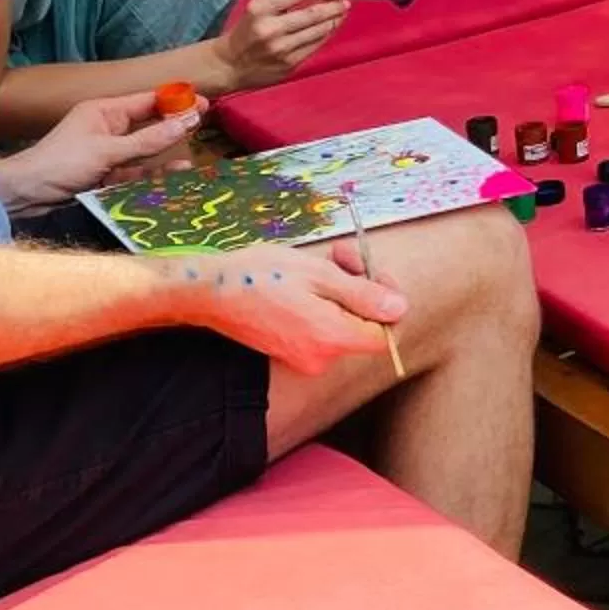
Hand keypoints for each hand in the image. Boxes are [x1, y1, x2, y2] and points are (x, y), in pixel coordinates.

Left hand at [0, 92, 201, 208]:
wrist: (25, 195)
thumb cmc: (62, 164)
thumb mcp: (108, 151)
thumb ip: (149, 140)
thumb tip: (187, 122)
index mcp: (105, 111)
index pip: (147, 101)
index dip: (175, 101)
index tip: (202, 104)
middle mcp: (107, 129)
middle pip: (148, 126)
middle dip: (174, 128)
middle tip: (204, 129)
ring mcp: (106, 154)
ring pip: (143, 152)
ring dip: (164, 157)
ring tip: (189, 164)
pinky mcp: (104, 176)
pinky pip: (134, 173)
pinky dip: (150, 176)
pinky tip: (169, 179)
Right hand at [175, 239, 403, 373]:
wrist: (210, 291)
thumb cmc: (261, 276)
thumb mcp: (319, 274)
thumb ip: (363, 295)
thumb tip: (399, 309)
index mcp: (332, 338)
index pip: (385, 333)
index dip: (387, 299)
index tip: (372, 270)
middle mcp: (321, 357)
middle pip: (363, 324)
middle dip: (360, 284)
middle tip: (341, 252)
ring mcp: (303, 358)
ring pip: (342, 322)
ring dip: (339, 289)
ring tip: (321, 259)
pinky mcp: (289, 352)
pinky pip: (321, 327)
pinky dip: (321, 302)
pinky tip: (304, 279)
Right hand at [209, 0, 349, 89]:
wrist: (230, 64)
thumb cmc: (248, 30)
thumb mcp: (259, 5)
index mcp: (260, 8)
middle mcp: (270, 28)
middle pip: (313, 13)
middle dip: (334, 5)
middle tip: (344, 2)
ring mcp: (281, 48)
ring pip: (318, 30)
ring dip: (334, 20)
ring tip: (340, 13)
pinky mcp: (289, 63)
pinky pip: (315, 45)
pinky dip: (326, 34)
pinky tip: (330, 27)